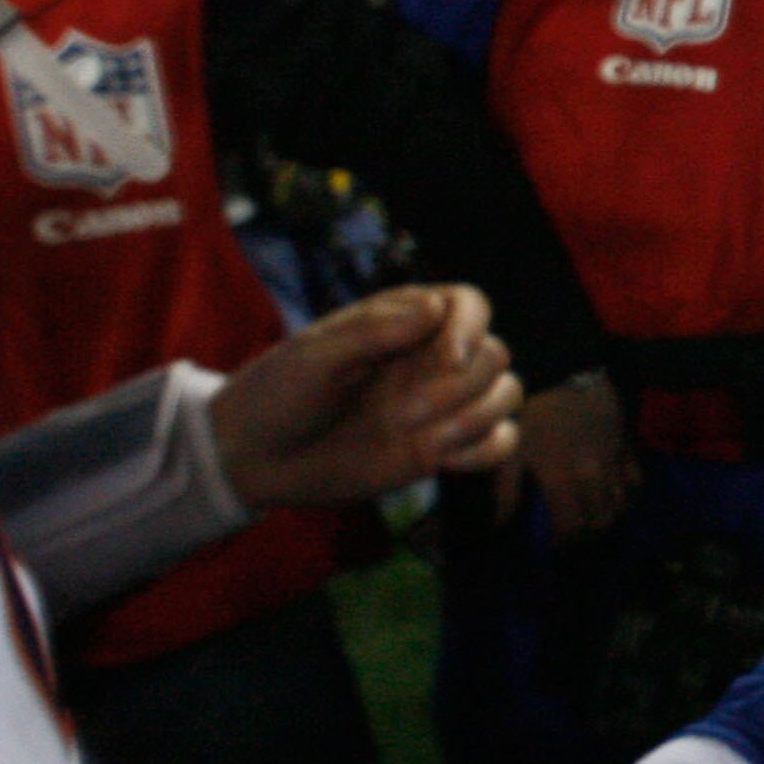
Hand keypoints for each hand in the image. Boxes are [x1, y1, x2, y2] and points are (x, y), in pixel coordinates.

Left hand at [212, 285, 519, 508]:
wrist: (257, 458)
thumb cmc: (279, 394)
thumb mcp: (314, 357)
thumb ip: (374, 331)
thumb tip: (435, 308)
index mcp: (405, 319)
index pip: (470, 304)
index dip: (471, 327)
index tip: (448, 357)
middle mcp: (432, 357)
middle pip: (494, 354)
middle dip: (462, 384)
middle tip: (403, 413)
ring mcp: (441, 404)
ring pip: (506, 396)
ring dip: (475, 417)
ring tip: (420, 438)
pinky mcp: (443, 448)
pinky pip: (499, 443)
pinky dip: (485, 449)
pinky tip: (440, 459)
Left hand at [510, 371, 635, 538]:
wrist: (564, 365)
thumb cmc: (531, 406)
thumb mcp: (510, 446)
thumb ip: (505, 489)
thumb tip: (501, 523)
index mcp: (562, 480)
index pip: (571, 528)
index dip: (564, 543)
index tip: (554, 546)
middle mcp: (593, 476)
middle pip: (600, 520)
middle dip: (587, 534)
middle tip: (574, 536)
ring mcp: (613, 459)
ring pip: (620, 503)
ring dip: (608, 516)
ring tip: (594, 520)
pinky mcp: (625, 442)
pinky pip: (635, 478)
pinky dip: (628, 492)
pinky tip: (616, 494)